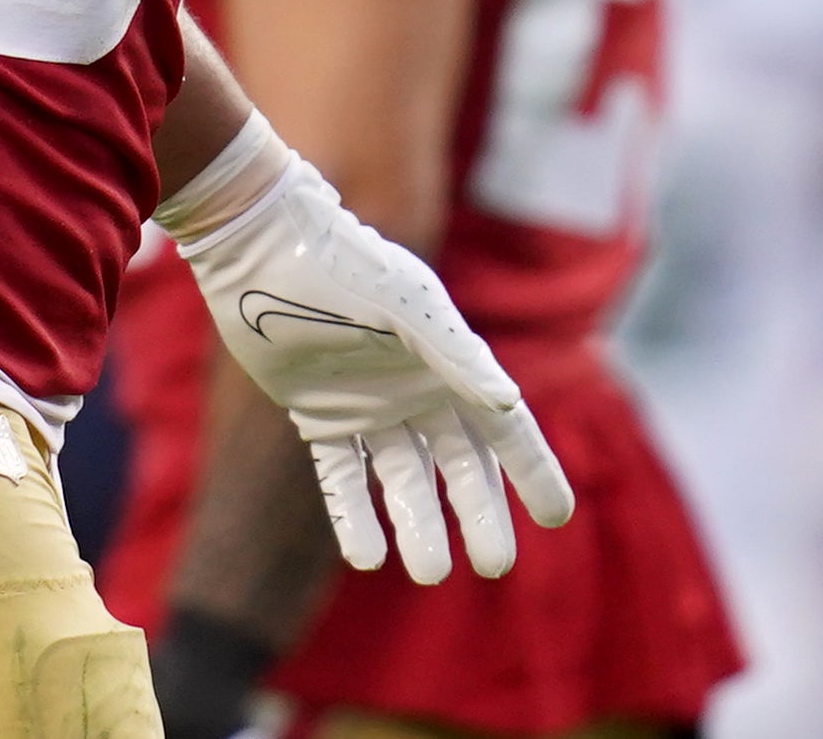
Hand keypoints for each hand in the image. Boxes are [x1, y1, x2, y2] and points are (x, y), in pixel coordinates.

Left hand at [160, 125, 573, 580]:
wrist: (265, 249)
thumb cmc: (344, 266)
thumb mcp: (406, 307)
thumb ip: (456, 355)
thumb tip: (508, 405)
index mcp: (448, 361)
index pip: (503, 426)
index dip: (531, 469)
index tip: (556, 515)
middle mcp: (415, 387)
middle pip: (458, 465)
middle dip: (479, 514)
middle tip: (494, 564)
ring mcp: (369, 404)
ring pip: (403, 480)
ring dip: (416, 524)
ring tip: (428, 573)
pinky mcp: (319, 415)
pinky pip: (343, 477)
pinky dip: (354, 516)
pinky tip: (367, 557)